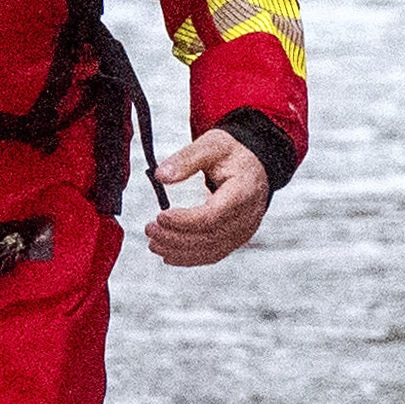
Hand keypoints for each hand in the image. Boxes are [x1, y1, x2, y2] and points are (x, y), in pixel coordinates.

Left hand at [146, 127, 274, 266]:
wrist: (255, 165)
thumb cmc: (233, 154)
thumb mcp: (211, 145)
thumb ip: (186, 159)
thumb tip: (161, 176)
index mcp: (243, 192)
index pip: (213, 215)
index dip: (184, 220)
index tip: (160, 216)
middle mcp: (247, 216)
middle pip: (209, 237)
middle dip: (175, 237)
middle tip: (149, 229)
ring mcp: (244, 231)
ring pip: (210, 250)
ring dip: (179, 251)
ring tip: (154, 243)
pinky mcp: (236, 238)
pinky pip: (213, 254)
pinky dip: (190, 258)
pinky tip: (169, 254)